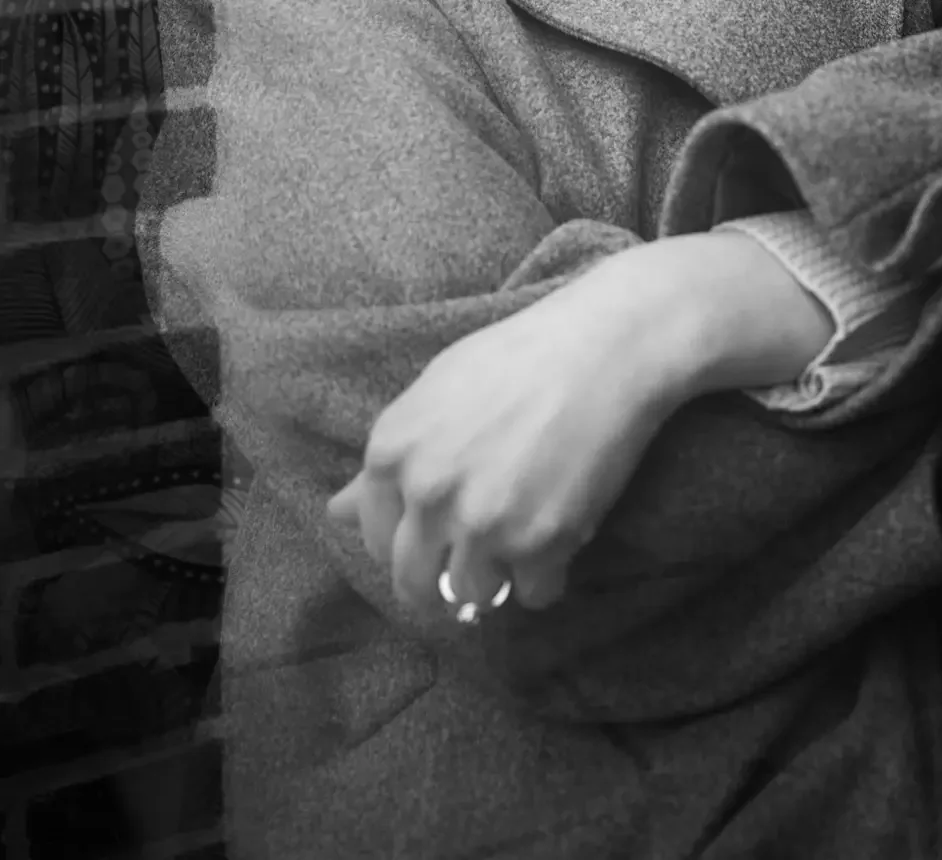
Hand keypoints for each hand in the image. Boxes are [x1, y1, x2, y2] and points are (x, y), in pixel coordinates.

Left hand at [327, 265, 679, 618]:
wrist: (602, 347)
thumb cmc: (518, 357)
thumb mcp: (436, 392)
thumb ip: (386, 462)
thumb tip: (336, 513)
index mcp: (391, 453)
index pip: (377, 539)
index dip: (410, 539)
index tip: (439, 533)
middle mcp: (427, 495)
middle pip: (416, 584)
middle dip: (444, 580)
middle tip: (479, 554)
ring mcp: (482, 524)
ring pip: (473, 597)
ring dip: (498, 578)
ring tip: (524, 536)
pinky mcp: (541, 543)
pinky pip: (536, 594)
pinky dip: (549, 576)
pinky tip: (560, 537)